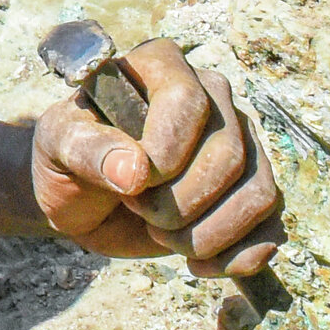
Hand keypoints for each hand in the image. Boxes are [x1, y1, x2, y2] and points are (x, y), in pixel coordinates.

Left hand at [32, 39, 282, 276]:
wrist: (82, 199)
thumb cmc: (67, 159)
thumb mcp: (58, 146)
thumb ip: (87, 149)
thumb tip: (134, 170)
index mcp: (162, 66)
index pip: (187, 102)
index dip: (165, 153)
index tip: (132, 184)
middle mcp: (212, 97)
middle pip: (229, 155)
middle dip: (180, 203)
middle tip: (139, 211)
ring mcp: (241, 145)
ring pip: (259, 193)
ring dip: (207, 234)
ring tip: (162, 236)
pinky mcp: (251, 192)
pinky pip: (272, 228)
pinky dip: (238, 257)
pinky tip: (196, 263)